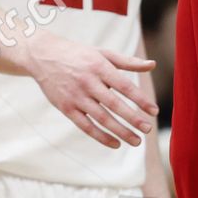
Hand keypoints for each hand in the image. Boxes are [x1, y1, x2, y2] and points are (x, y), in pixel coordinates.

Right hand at [27, 33, 157, 147]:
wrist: (43, 55)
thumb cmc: (79, 55)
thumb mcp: (103, 53)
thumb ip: (128, 62)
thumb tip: (153, 65)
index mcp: (100, 68)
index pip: (125, 86)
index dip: (141, 100)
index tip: (154, 111)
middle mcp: (88, 83)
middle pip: (114, 104)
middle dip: (133, 119)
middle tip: (148, 129)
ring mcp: (75, 96)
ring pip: (101, 118)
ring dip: (120, 131)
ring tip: (136, 141)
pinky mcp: (65, 107)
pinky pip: (85, 126)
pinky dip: (100, 136)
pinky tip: (115, 144)